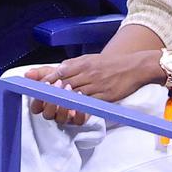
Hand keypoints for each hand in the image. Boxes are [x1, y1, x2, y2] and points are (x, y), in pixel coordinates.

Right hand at [24, 67, 87, 124]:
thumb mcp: (52, 73)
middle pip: (48, 114)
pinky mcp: (78, 119)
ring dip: (64, 105)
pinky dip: (80, 112)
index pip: (36, 107)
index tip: (45, 86)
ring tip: (70, 89)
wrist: (84, 78)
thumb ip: (40, 74)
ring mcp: (66, 117)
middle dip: (51, 101)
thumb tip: (28, 74)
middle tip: (58, 86)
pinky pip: (78, 121)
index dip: (38, 99)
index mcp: (44, 103)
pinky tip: (80, 100)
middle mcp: (54, 112)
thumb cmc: (66, 78)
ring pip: (61, 118)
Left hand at [25, 50, 159, 121]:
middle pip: (63, 84)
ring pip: (74, 95)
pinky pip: (89, 104)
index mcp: (81, 63)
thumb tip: (44, 72)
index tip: (37, 87)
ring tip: (54, 107)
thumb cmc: (109, 64)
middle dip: (51, 93)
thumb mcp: (87, 60)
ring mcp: (96, 85)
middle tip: (42, 100)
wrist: (134, 67)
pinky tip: (71, 111)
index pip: (58, 72)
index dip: (46, 81)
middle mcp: (87, 73)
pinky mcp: (105, 96)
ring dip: (62, 102)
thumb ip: (67, 67)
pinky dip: (79, 108)